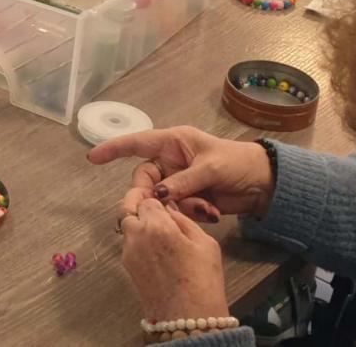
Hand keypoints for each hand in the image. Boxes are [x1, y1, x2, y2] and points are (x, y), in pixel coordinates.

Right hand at [88, 126, 275, 222]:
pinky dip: (191, 213)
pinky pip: (176, 210)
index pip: (137, 143)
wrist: (263, 185)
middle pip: (145, 180)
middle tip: (161, 208)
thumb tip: (157, 194)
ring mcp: (179, 181)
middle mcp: (171, 161)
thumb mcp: (210, 168)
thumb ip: (182, 181)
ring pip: (160, 199)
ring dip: (179, 208)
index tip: (92, 157)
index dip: (114, 149)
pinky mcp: (187, 199)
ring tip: (205, 208)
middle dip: (152, 196)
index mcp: (174, 143)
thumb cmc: (237, 163)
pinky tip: (211, 213)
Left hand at [118, 195, 232, 322]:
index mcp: (157, 226)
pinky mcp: (127, 267)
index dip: (156, 199)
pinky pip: (129, 244)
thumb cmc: (202, 280)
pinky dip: (138, 241)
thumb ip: (183, 220)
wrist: (188, 317)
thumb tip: (169, 209)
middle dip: (138, 206)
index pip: (147, 199)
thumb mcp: (205, 243)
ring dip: (138, 224)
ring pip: (126, 227)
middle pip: (128, 209)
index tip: (164, 203)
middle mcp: (137, 236)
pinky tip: (157, 250)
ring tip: (159, 233)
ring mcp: (128, 253)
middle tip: (154, 211)